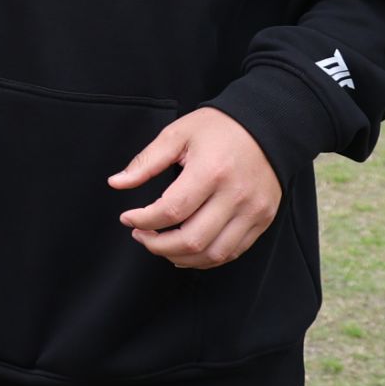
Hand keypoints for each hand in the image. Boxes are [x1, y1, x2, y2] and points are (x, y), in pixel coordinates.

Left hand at [110, 109, 281, 269]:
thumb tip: (116, 183)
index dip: (143, 221)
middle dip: (157, 246)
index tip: (128, 218)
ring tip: (161, 245)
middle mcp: (235, 196)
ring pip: (213, 254)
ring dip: (180, 257)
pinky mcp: (263, 220)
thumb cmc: (219, 128)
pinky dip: (206, 258)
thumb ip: (146, 162)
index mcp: (211, 171)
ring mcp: (253, 211)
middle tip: (141, 236)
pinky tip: (187, 250)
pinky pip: (233, 252)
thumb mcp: (177, 135)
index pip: (171, 211)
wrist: (268, 127)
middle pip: (192, 240)